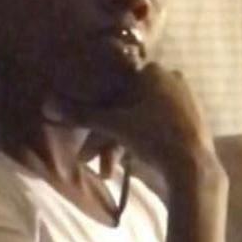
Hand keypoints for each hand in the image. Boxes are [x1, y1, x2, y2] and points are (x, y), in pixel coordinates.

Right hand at [62, 63, 217, 176]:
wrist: (194, 167)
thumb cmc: (153, 136)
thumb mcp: (113, 125)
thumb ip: (81, 114)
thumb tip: (47, 104)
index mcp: (153, 71)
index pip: (115, 87)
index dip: (96, 112)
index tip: (85, 134)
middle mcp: (171, 78)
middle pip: (127, 107)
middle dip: (106, 136)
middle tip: (91, 159)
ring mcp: (184, 99)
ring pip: (141, 119)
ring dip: (120, 144)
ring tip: (107, 170)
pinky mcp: (192, 119)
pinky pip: (157, 126)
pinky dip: (140, 142)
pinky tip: (128, 163)